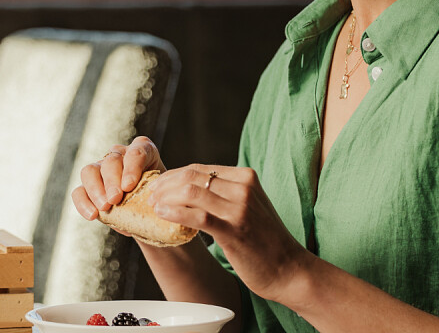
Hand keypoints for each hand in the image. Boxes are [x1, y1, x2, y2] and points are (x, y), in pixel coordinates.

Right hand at [71, 136, 164, 219]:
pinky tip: (92, 215)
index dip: (131, 167)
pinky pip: (79, 191)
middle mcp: (120, 155)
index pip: (137, 151)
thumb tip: (154, 204)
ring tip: (104, 207)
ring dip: (96, 190)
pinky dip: (83, 203)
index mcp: (143, 151)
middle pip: (111, 161)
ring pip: (91, 171)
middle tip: (115, 199)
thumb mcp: (165, 193)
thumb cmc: (160, 199)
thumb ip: (159, 194)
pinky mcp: (88, 187)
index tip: (129, 186)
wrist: (151, 214)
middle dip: (112, 180)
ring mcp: (102, 169)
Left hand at [148, 164, 312, 304]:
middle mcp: (244, 187)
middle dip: (165, 184)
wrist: (289, 269)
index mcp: (246, 177)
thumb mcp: (249, 206)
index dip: (173, 176)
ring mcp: (240, 208)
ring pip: (191, 192)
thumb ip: (226, 194)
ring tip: (152, 206)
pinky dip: (174, 212)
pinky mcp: (234, 230)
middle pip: (192, 176)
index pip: (199, 169)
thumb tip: (190, 190)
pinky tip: (161, 215)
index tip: (157, 187)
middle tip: (149, 196)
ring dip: (165, 198)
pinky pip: (197, 215)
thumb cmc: (265, 241)